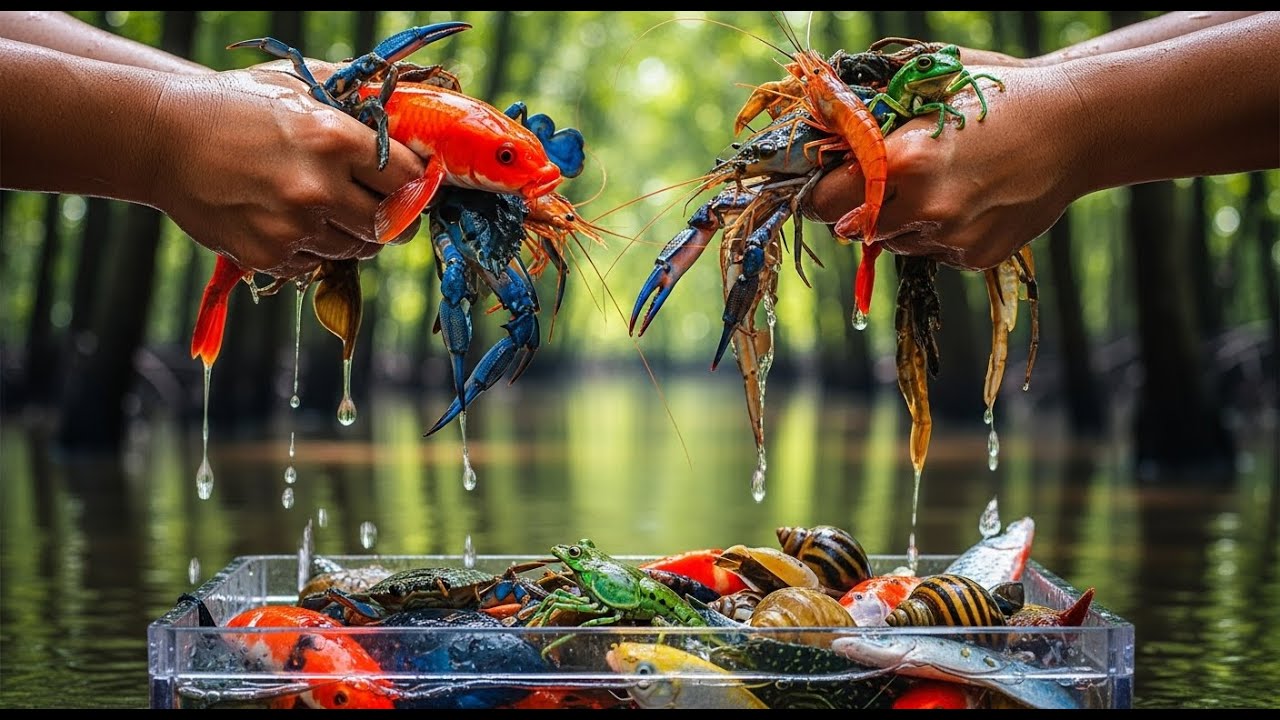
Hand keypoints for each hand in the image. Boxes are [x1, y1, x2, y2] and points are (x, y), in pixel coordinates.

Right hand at [149, 60, 425, 278]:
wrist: (161, 139)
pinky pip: (317, 263)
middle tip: (388, 210)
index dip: (415, 183)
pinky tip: (295, 222)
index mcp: (332, 138)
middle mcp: (317, 186)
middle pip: (391, 224)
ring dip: (356, 236)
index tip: (413, 184)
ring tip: (334, 212)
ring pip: (357, 249)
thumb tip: (407, 104)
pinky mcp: (267, 254)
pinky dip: (316, 249)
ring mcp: (292, 226)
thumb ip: (353, 94)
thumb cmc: (235, 106)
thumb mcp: (296, 84)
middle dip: (396, 219)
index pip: (406, 176)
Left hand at [805, 63, 1077, 270]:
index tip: (819, 187)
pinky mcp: (975, 257)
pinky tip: (969, 198)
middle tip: (875, 183)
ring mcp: (953, 238)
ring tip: (939, 181)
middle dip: (854, 208)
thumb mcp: (930, 88)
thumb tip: (819, 124)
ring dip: (898, 220)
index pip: (827, 198)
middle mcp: (926, 206)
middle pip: (853, 228)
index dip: (818, 193)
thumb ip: (872, 112)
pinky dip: (937, 231)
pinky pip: (932, 251)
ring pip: (893, 242)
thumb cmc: (997, 96)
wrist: (1077, 127)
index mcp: (905, 159)